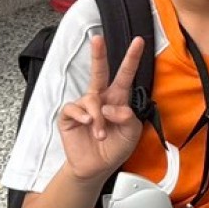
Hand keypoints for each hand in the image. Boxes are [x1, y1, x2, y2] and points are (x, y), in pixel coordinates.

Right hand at [55, 34, 148, 182]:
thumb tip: (112, 108)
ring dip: (98, 118)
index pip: (125, 75)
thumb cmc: (115, 147)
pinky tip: (88, 123)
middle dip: (98, 54)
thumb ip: (127, 118)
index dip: (132, 58)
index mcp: (118, 98)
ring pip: (91, 99)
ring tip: (100, 134)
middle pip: (99, 72)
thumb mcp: (131, 133)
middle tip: (97, 39)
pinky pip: (73, 109)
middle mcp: (101, 98)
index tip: (139, 41)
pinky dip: (82, 116)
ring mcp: (84, 106)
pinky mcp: (69, 117)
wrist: (98, 167)